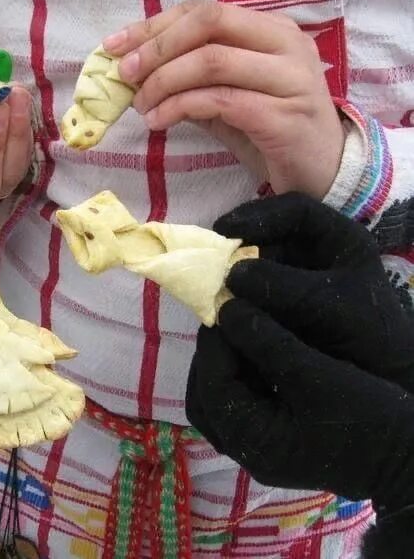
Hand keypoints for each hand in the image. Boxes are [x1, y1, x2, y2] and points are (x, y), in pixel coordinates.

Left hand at [103, 0, 343, 197]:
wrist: (322, 174)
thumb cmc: (271, 132)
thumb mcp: (227, 101)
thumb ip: (193, 82)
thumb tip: (137, 72)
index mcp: (271, 31)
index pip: (205, 12)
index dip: (155, 25)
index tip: (115, 45)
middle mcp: (285, 45)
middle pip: (209, 24)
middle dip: (157, 46)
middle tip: (125, 73)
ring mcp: (289, 78)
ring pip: (211, 61)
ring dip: (163, 82)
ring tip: (140, 106)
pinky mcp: (282, 116)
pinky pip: (218, 101)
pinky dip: (179, 108)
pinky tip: (158, 121)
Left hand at [186, 299, 413, 514]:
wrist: (413, 463)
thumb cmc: (370, 421)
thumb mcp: (317, 376)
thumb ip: (268, 343)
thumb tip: (227, 309)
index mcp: (253, 443)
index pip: (213, 387)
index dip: (214, 344)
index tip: (222, 308)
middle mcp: (249, 453)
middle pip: (207, 400)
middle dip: (211, 359)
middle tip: (225, 321)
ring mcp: (263, 451)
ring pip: (223, 404)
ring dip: (225, 368)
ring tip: (239, 330)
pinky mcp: (278, 444)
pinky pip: (244, 408)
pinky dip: (244, 379)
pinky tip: (258, 351)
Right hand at [214, 193, 413, 390]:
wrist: (381, 380)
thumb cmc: (367, 336)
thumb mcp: (328, 305)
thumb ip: (281, 286)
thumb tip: (230, 273)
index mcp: (340, 240)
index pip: (295, 210)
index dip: (258, 214)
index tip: (225, 230)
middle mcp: (318, 254)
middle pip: (270, 234)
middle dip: (238, 244)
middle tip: (210, 256)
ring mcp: (299, 279)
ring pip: (258, 262)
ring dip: (234, 270)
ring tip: (211, 281)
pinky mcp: (283, 304)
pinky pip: (255, 290)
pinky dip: (236, 294)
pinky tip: (222, 303)